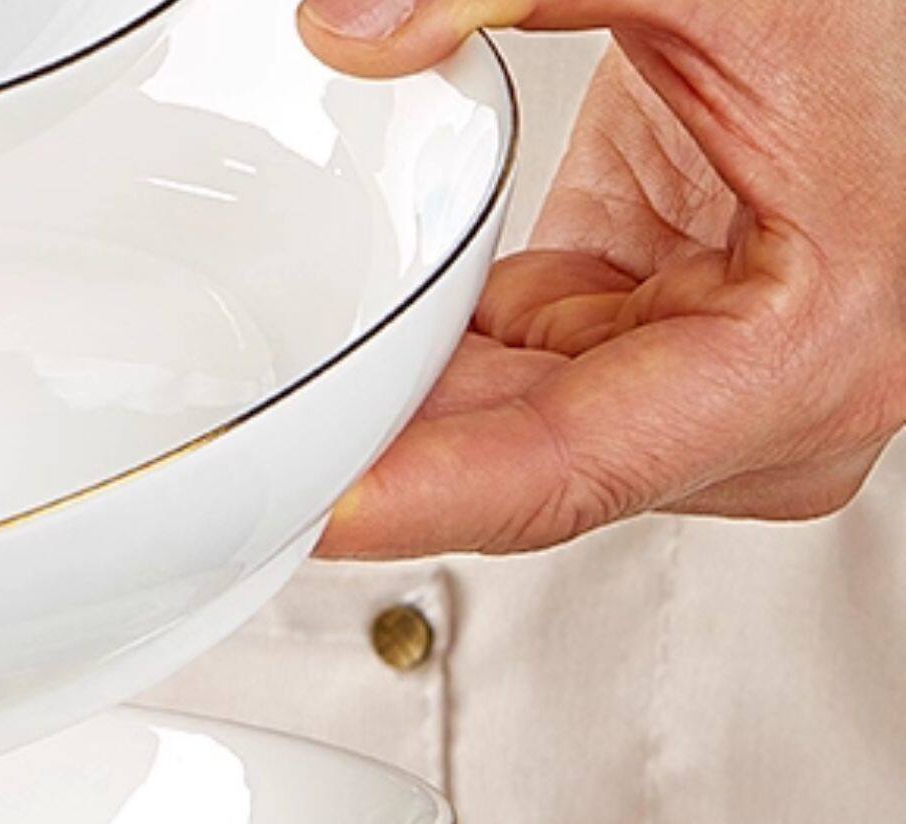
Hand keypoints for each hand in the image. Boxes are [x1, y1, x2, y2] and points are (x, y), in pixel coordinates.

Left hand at [296, 0, 905, 558]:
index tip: (309, 509)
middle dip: (391, 455)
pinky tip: (368, 344)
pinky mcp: (661, 355)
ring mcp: (718, 392)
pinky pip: (519, 384)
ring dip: (412, 403)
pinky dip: (444, 361)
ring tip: (288, 394)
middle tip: (249, 456)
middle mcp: (775, 406)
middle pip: (526, 467)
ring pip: (511, 432)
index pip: (567, 471)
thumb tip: (354, 25)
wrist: (894, 21)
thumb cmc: (869, 20)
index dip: (422, 497)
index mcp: (812, 349)